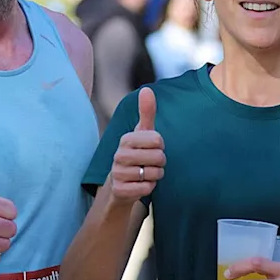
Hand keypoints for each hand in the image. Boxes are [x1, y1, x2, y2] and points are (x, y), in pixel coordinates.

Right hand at [109, 87, 164, 203]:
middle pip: (159, 157)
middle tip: (150, 163)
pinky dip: (149, 188)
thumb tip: (147, 89)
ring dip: (155, 176)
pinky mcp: (119, 190)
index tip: (152, 148)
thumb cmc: (136, 154)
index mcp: (126, 139)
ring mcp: (118, 173)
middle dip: (160, 163)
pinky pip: (146, 189)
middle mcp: (119, 155)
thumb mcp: (142, 133)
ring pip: (154, 174)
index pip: (158, 139)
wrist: (120, 184)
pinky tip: (140, 185)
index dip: (161, 146)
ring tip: (144, 174)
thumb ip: (147, 112)